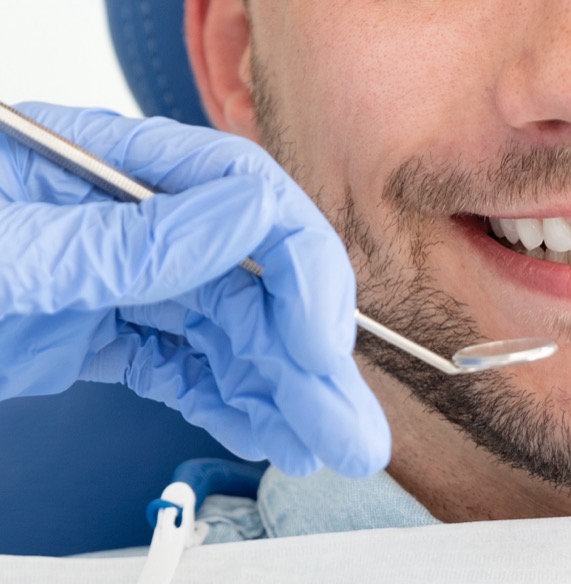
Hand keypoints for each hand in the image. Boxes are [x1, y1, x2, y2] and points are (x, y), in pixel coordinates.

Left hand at [0, 102, 388, 476]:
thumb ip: (118, 240)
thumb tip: (238, 225)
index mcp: (90, 165)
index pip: (235, 196)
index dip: (295, 269)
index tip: (321, 343)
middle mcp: (111, 217)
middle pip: (245, 277)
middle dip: (306, 356)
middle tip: (349, 426)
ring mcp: (102, 276)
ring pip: (224, 332)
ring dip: (283, 392)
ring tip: (328, 443)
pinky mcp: (91, 331)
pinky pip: (181, 364)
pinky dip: (230, 401)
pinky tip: (269, 428)